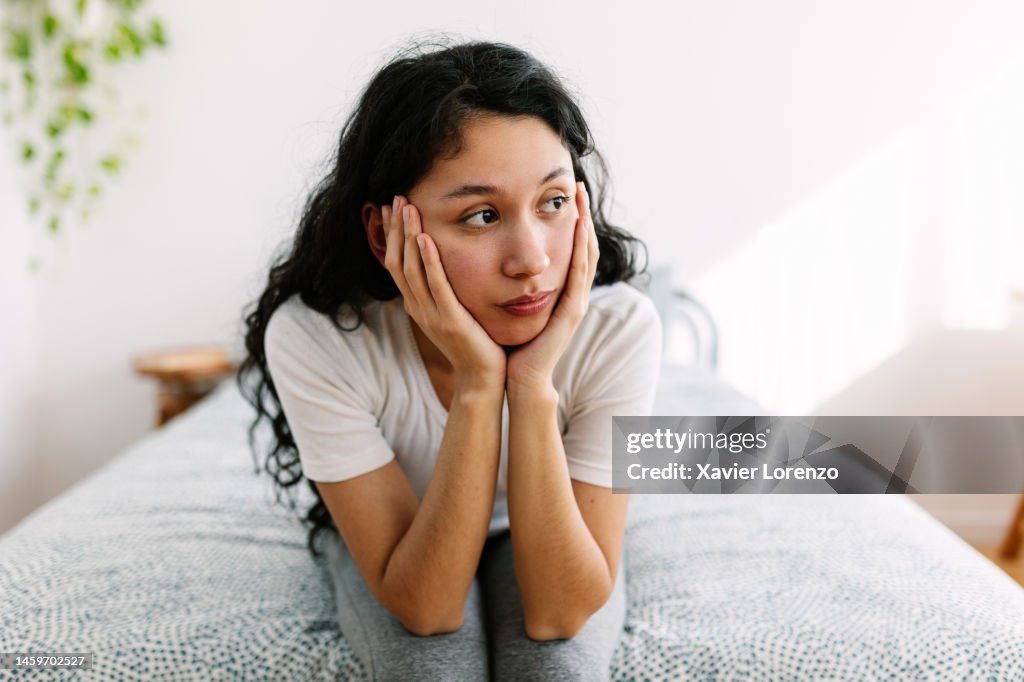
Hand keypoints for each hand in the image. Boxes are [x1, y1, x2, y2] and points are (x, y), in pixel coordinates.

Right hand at [382, 195, 506, 389]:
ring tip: (407, 208)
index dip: (394, 235)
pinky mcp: (449, 320)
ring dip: (408, 236)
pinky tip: (426, 239)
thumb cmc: (477, 343)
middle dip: (397, 228)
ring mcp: (431, 315)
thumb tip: (447, 263)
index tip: (395, 208)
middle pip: (398, 261)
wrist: (484, 378)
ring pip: (411, 269)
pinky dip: (428, 261)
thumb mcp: (456, 311)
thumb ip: (448, 289)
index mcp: (419, 304)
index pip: (397, 263)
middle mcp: (419, 307)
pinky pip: (435, 286)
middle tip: (397, 198)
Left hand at [506, 182, 598, 392]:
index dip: (571, 220)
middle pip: (584, 245)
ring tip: (580, 198)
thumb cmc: (511, 343)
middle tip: (578, 186)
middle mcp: (572, 293)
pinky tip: (579, 227)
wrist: (517, 377)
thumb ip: (509, 283)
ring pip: (587, 254)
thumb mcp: (511, 304)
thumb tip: (493, 259)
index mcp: (560, 290)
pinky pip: (580, 274)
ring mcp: (576, 302)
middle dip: (583, 215)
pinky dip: (581, 248)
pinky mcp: (572, 312)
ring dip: (586, 224)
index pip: (571, 247)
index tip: (565, 192)